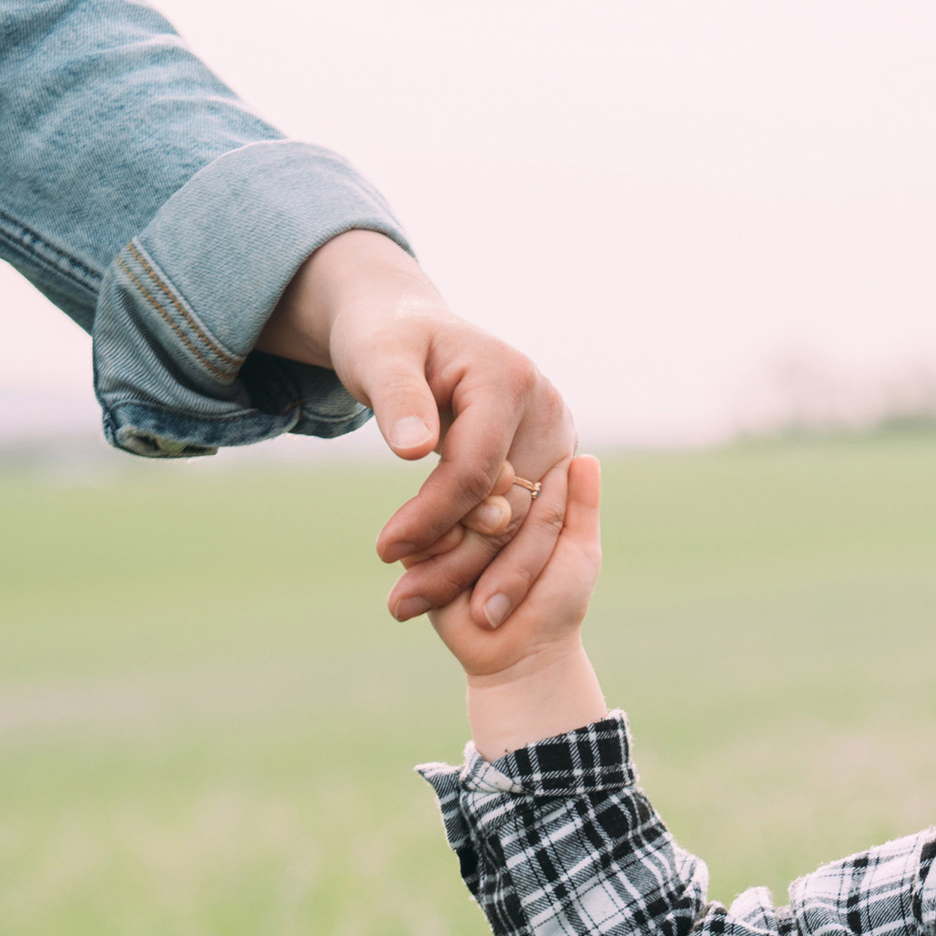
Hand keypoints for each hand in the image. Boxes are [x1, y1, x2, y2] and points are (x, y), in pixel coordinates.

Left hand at [254, 229, 574, 627]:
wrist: (415, 331)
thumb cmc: (390, 338)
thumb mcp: (378, 356)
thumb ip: (397, 399)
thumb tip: (415, 452)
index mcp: (510, 379)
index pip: (477, 467)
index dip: (434, 514)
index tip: (386, 550)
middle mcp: (548, 413)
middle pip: (509, 509)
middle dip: (456, 562)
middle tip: (400, 603)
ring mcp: (557, 442)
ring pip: (520, 528)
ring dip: (471, 574)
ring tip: (413, 604)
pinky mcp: (551, 466)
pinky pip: (521, 525)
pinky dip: (483, 557)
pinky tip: (440, 588)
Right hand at [429, 452, 609, 755]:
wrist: (522, 654)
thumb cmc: (557, 603)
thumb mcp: (578, 551)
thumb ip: (582, 506)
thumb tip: (585, 457)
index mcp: (517, 503)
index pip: (513, 467)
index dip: (519, 480)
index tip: (524, 497)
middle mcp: (479, 512)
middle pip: (476, 482)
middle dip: (493, 506)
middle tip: (501, 528)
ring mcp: (449, 531)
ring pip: (448, 504)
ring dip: (468, 525)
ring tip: (485, 556)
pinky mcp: (421, 556)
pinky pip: (421, 535)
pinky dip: (440, 545)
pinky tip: (454, 559)